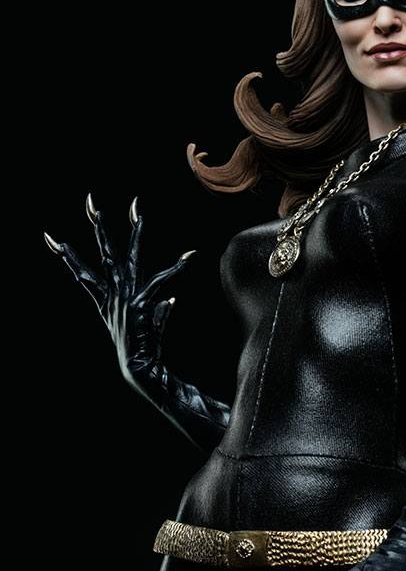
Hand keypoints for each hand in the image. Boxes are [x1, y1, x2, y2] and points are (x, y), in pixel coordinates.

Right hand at [43, 193, 196, 387]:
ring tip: (136, 210)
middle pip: (105, 254)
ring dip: (135, 232)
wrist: (139, 368)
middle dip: (98, 226)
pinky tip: (190, 255)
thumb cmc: (141, 349)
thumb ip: (157, 311)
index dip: (67, 256)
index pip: (83, 272)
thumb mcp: (144, 326)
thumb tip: (170, 301)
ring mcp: (126, 297)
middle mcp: (114, 294)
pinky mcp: (141, 304)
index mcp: (106, 299)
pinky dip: (178, 268)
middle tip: (91, 203)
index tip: (51, 238)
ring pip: (130, 257)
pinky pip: (162, 280)